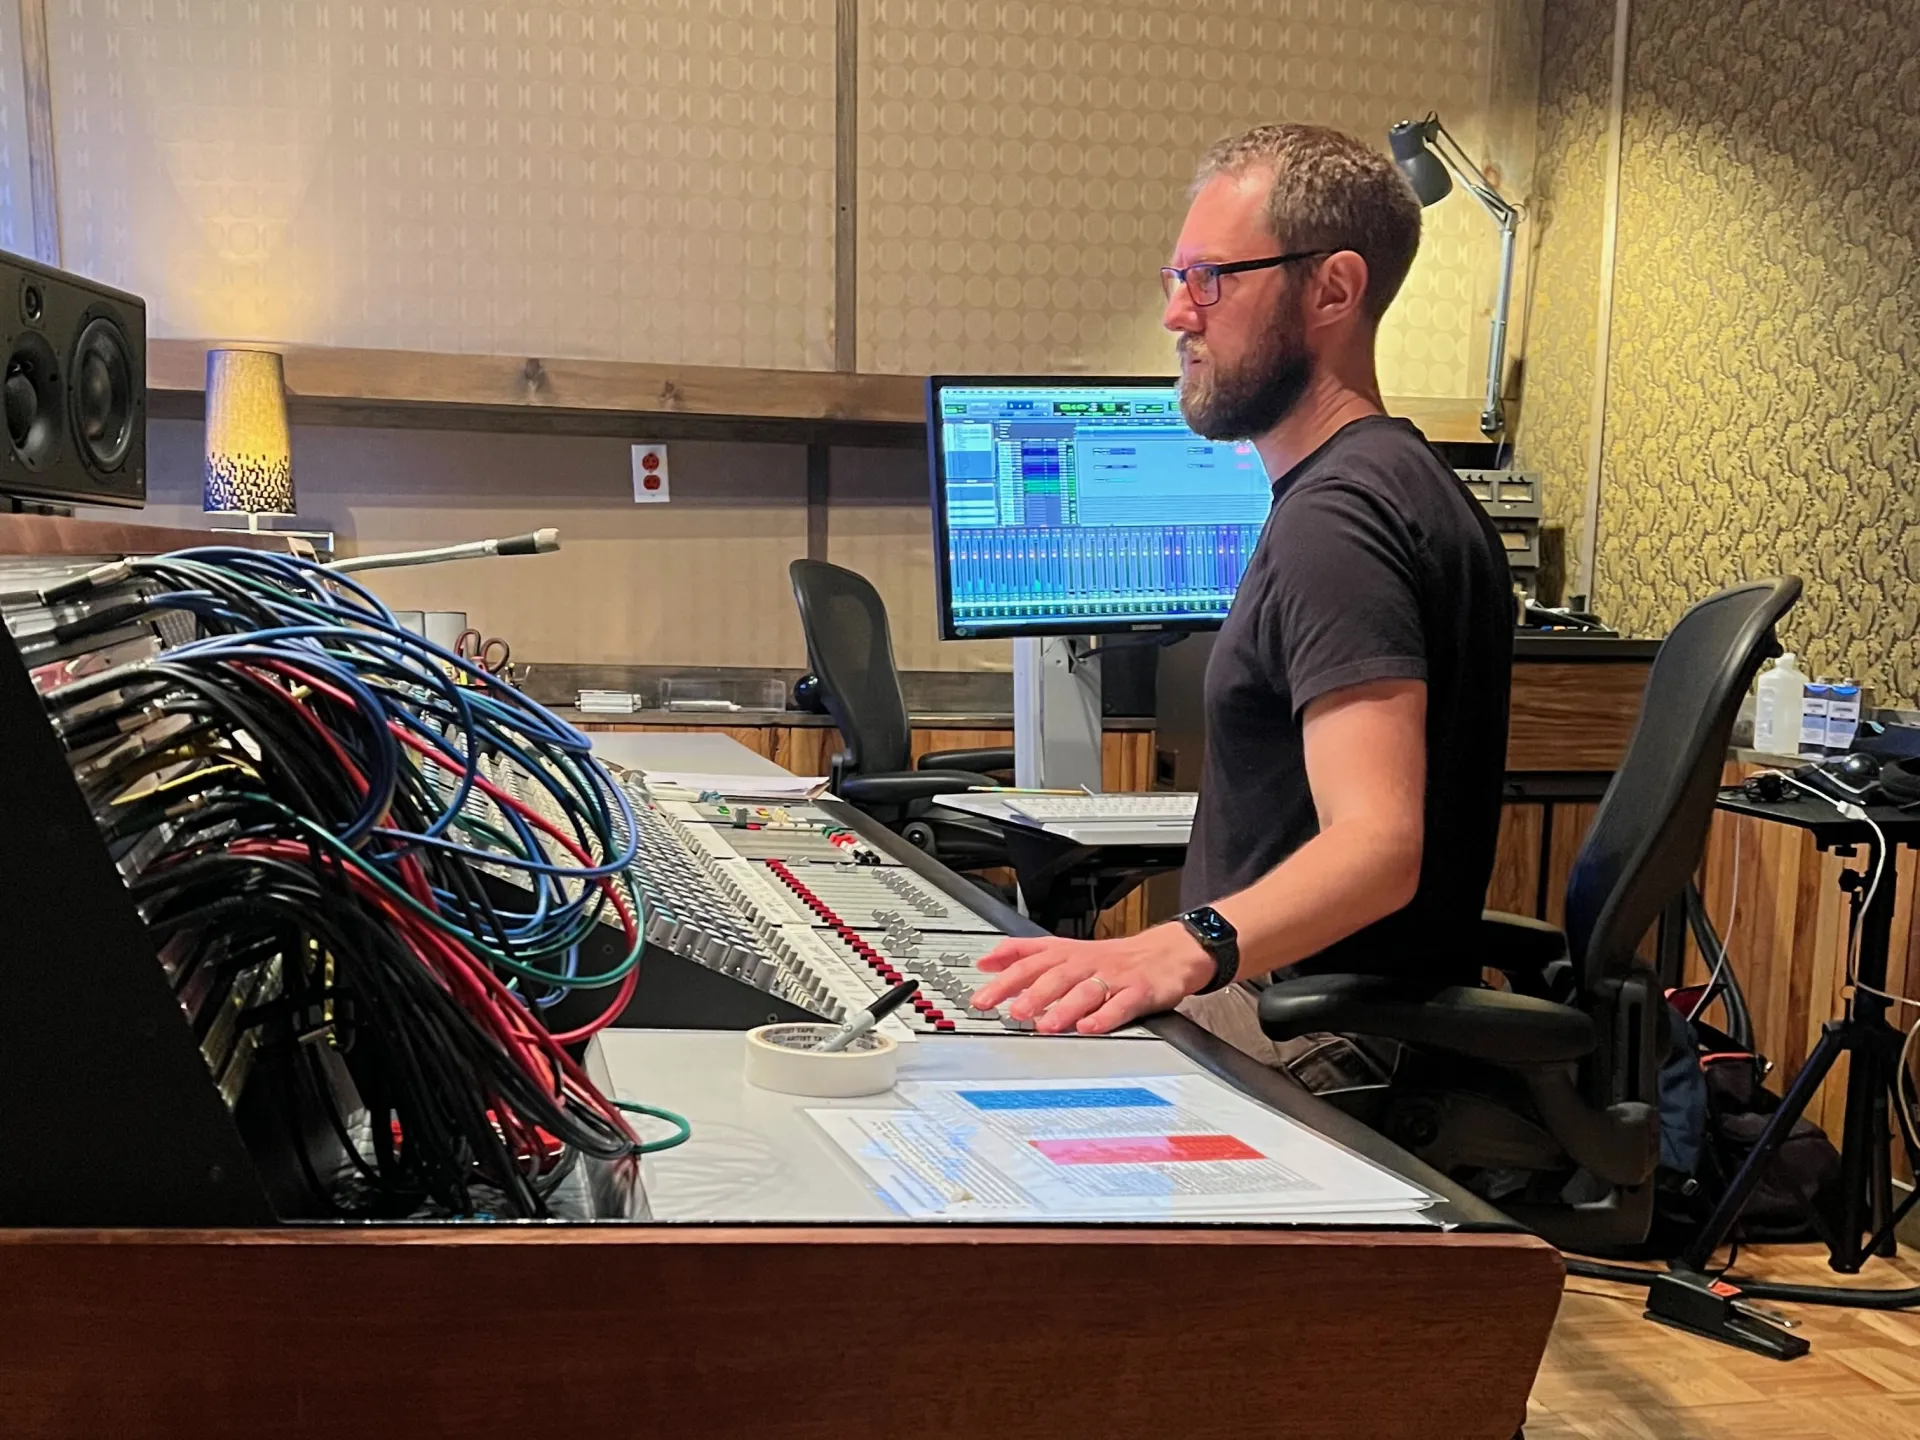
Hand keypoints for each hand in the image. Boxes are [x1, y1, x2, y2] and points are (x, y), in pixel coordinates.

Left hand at [969, 924, 1215, 1034]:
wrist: (1165, 953)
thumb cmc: (1109, 957)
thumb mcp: (1064, 949)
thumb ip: (1023, 953)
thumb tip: (985, 962)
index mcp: (1066, 954)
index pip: (1030, 963)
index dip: (1005, 980)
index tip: (981, 998)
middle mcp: (1086, 964)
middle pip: (1056, 976)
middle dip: (1033, 994)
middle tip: (1013, 1012)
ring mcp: (1113, 978)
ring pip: (1086, 991)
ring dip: (1064, 1008)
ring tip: (1046, 1025)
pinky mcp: (1138, 992)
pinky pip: (1121, 1005)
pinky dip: (1105, 1016)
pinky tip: (1090, 1027)